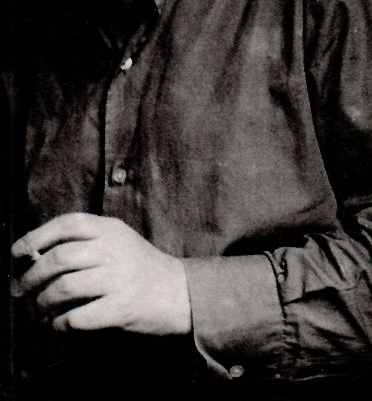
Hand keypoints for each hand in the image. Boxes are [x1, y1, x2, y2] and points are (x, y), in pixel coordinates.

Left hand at [11, 213, 190, 334]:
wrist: (178, 293)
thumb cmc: (140, 268)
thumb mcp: (118, 241)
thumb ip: (85, 241)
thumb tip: (35, 255)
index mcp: (111, 229)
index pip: (68, 223)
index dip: (36, 236)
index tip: (16, 252)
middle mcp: (114, 249)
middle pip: (59, 258)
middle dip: (31, 277)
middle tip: (19, 290)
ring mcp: (118, 278)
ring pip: (64, 288)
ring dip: (42, 303)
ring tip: (39, 310)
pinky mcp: (120, 307)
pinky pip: (77, 317)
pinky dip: (59, 323)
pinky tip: (58, 324)